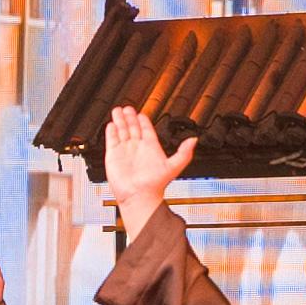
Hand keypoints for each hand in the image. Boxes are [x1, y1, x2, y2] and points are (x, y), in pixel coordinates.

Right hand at [97, 108, 197, 232]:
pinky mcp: (113, 155)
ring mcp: (125, 151)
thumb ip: (184, 153)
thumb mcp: (174, 166)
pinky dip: (111, 131)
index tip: (141, 114)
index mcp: (151, 148)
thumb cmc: (155, 185)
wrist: (139, 196)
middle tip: (128, 108)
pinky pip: (112, 139)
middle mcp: (137, 148)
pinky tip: (111, 124)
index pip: (147, 130)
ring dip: (120, 120)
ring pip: (122, 130)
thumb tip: (194, 140)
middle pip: (133, 127)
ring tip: (118, 110)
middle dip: (130, 117)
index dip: (144, 121)